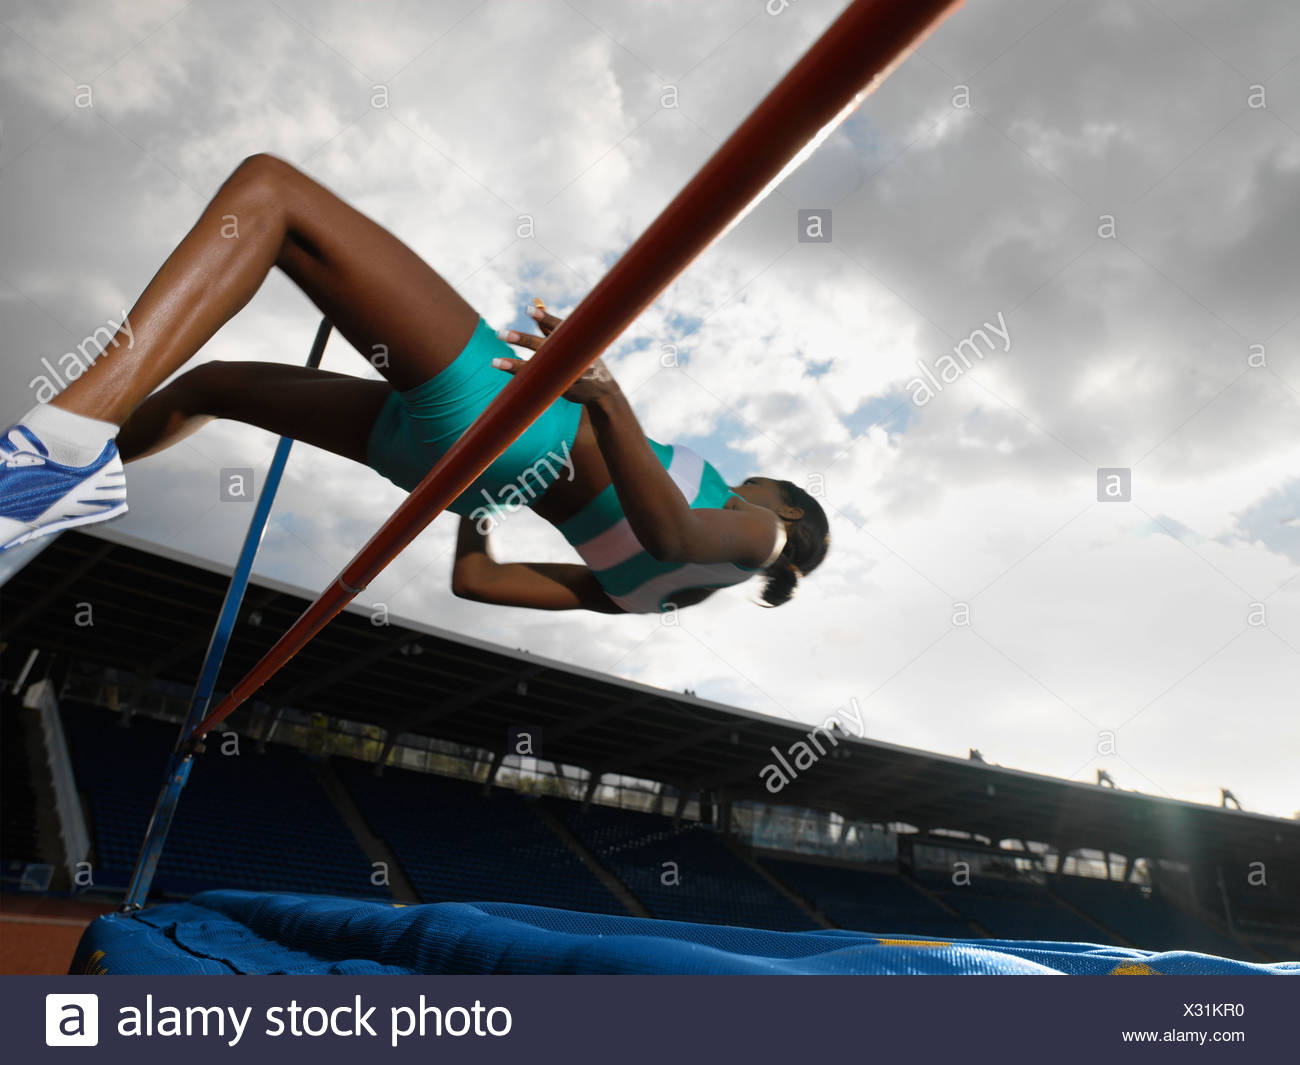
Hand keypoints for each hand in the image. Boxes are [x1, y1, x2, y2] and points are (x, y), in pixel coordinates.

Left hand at [493, 298, 618, 404]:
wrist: (602, 389)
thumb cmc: (582, 357)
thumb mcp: (569, 338)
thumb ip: (549, 323)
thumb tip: (535, 301)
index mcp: (572, 338)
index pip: (557, 325)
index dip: (544, 318)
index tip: (529, 310)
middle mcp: (567, 354)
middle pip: (541, 345)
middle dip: (522, 340)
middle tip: (501, 334)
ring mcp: (564, 372)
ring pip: (534, 367)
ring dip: (513, 365)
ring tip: (494, 362)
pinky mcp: (559, 387)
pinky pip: (536, 382)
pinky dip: (521, 379)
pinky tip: (506, 375)